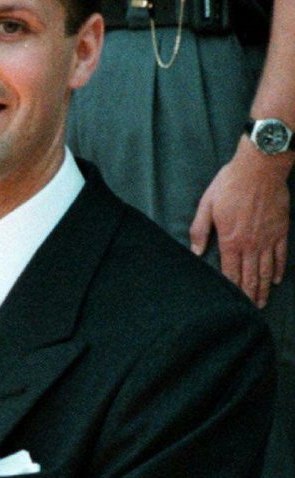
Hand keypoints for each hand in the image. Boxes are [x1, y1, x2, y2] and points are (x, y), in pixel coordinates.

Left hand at [190, 139, 291, 306]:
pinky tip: (276, 279)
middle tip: (249, 310)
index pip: (230, 272)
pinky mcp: (281, 230)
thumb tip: (195, 251)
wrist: (260, 167)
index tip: (232, 303)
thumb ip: (200, 230)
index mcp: (230, 240)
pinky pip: (281, 255)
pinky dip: (279, 269)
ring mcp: (268, 238)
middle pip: (249, 276)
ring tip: (262, 302)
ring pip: (265, 270)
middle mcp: (250, 244)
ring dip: (263, 288)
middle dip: (249, 295)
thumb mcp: (207, 205)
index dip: (232, 289)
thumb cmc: (231, 184)